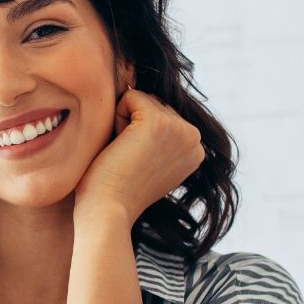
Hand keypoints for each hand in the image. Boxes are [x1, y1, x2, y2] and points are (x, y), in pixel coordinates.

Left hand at [72, 89, 205, 226]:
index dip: (140, 135)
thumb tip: (143, 94)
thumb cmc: (117, 187)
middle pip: (152, 103)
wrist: (108, 209)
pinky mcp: (157, 121)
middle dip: (132, 125)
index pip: (162, 114)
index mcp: (195, 149)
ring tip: (125, 154)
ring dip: (123, 123)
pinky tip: (119, 146)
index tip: (139, 164)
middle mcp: (194, 138)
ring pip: (141, 100)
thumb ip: (158, 135)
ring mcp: (179, 128)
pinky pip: (129, 96)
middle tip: (129, 160)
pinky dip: (116, 117)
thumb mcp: (149, 159)